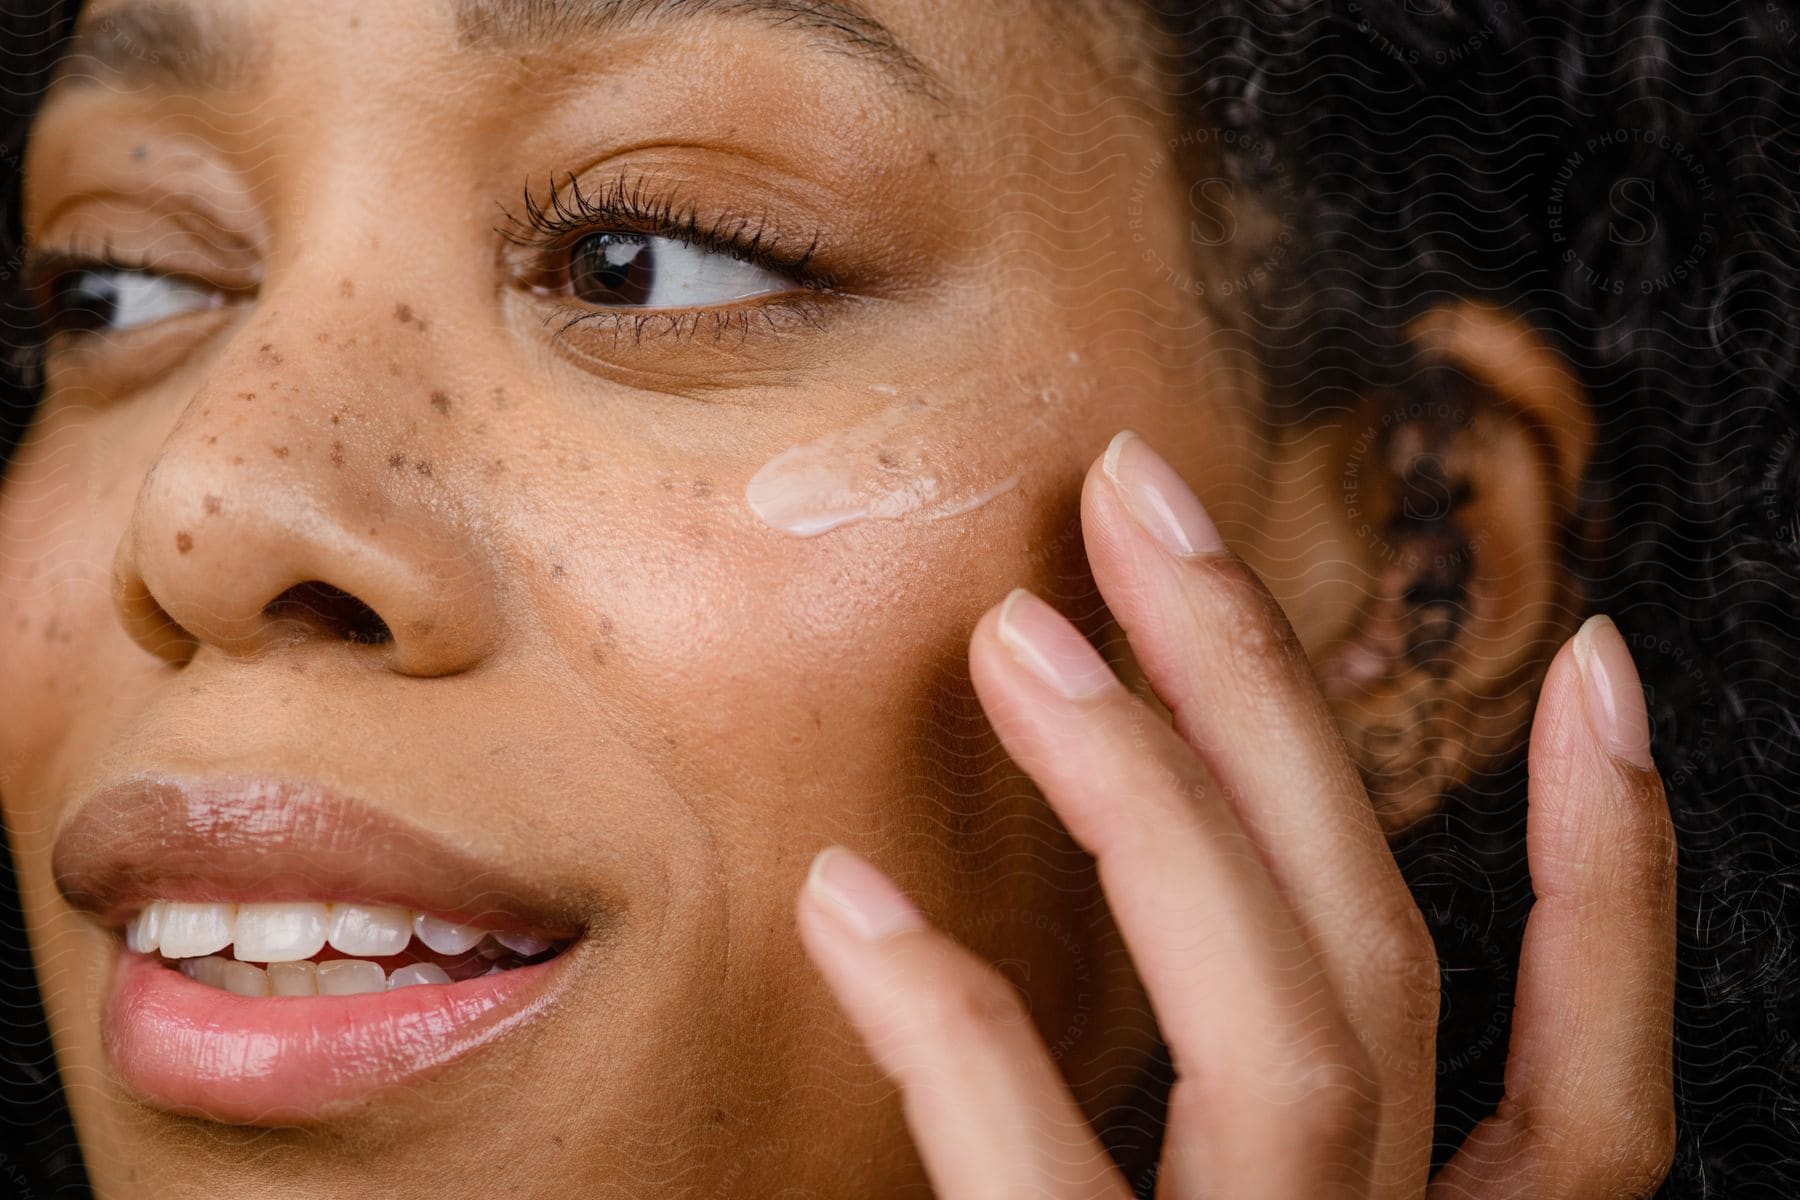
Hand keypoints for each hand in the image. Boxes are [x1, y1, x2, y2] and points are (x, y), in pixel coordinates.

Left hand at [796, 431, 1676, 1197]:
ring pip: (1288, 1036)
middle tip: (1142, 506)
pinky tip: (849, 901)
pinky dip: (960, 1026)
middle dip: (1279, 709)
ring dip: (1158, 802)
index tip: (1597, 663)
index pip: (1593, 1104)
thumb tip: (1170, 909)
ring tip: (1019, 639)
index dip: (1612, 885)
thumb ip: (1211, 1136)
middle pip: (1385, 964)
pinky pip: (1045, 1171)